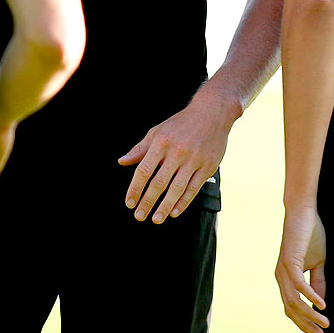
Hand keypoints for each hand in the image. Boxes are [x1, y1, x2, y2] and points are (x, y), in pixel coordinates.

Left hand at [117, 91, 233, 222]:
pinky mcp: (207, 166)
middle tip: (139, 216)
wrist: (212, 113)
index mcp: (161, 142)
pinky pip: (193, 188)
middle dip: (148, 202)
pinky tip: (174, 212)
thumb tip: (122, 162)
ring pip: (177, 189)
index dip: (135, 188)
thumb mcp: (157, 131)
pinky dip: (183, 202)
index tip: (129, 203)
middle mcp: (177, 152)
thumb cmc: (180, 124)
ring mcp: (193, 160)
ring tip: (156, 219)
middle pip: (159, 182)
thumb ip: (140, 149)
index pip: (144, 170)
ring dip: (165, 206)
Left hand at [276, 205, 328, 332]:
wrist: (303, 212)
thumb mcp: (317, 263)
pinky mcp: (289, 261)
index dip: (303, 322)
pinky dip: (310, 296)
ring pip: (294, 301)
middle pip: (290, 309)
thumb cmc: (310, 235)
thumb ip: (318, 282)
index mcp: (286, 278)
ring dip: (310, 314)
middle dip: (306, 325)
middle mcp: (281, 277)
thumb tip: (321, 303)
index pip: (291, 308)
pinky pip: (299, 285)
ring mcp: (283, 269)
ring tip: (325, 323)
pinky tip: (322, 305)